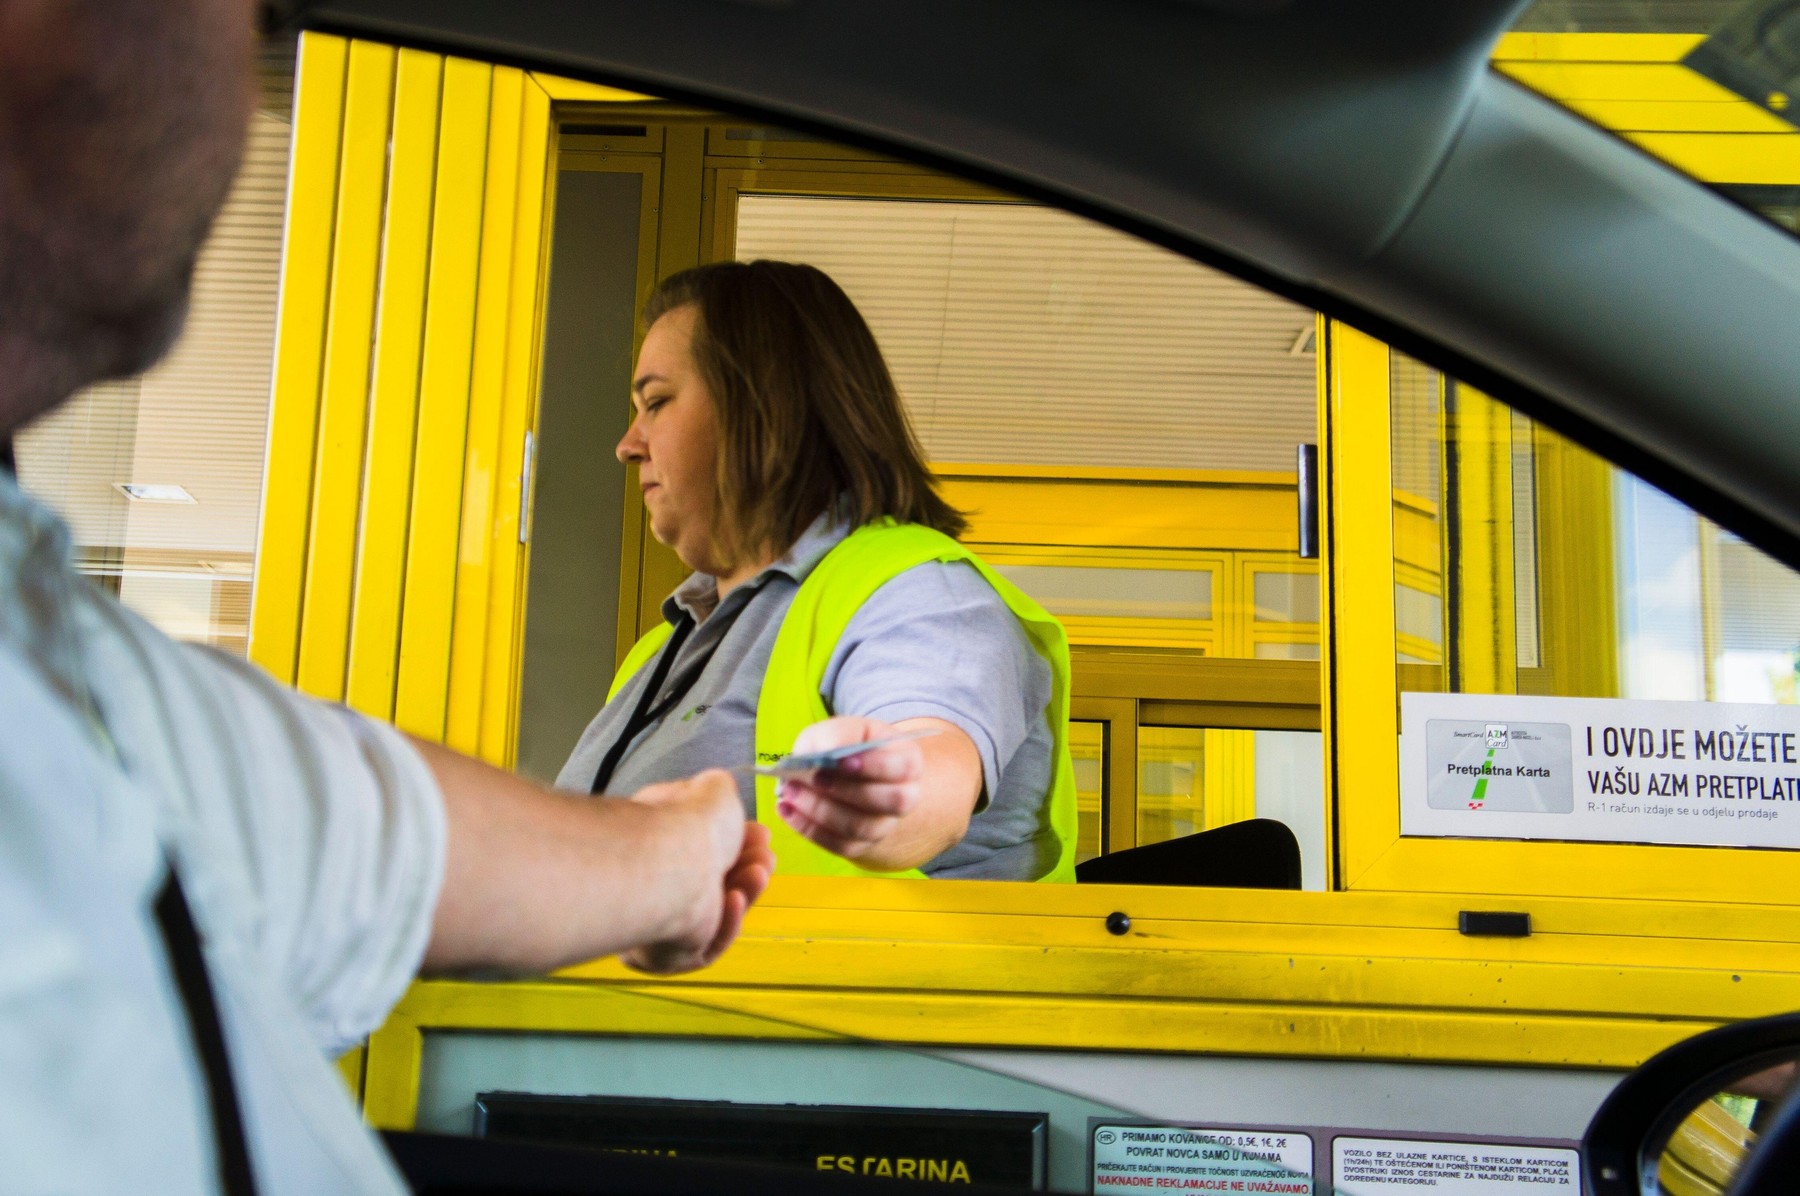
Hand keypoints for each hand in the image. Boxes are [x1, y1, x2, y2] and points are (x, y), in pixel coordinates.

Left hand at [621, 770, 774, 974]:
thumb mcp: (713, 789)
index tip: (760, 833)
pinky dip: (727, 921)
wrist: (669, 862)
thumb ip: (719, 791)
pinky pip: (708, 943)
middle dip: (747, 865)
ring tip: (759, 872)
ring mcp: (659, 917)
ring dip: (744, 890)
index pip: (701, 845)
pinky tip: (734, 899)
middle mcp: (655, 878)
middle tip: (765, 855)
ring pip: (714, 912)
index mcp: (658, 838)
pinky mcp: (668, 954)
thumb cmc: (685, 824)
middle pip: (713, 879)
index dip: (736, 839)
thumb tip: (719, 788)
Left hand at [775, 715, 977, 869]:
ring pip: (860, 827)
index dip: (872, 766)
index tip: (839, 760)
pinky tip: (788, 810)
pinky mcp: (862, 844)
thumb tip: (824, 753)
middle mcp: (905, 797)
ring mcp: (885, 825)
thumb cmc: (845, 747)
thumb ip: (835, 735)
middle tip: (808, 776)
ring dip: (820, 811)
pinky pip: (840, 845)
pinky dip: (810, 829)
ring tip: (790, 792)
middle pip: (888, 802)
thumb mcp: (842, 730)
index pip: (902, 767)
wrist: (844, 777)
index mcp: (908, 762)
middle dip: (844, 790)